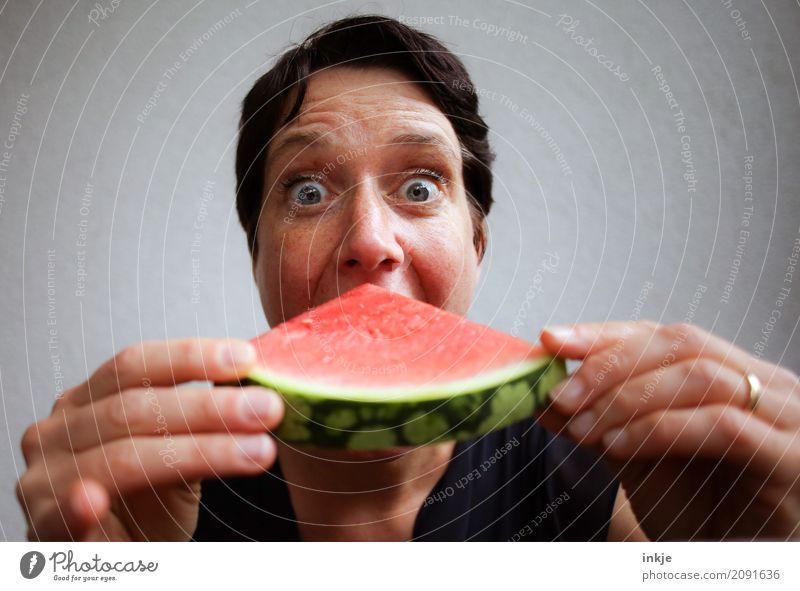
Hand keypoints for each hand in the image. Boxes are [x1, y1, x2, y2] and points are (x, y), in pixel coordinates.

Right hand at [16, 339, 283, 540]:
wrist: (123, 559)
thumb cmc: (146, 503)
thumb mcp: (178, 452)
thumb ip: (202, 422)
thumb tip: (261, 390)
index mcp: (87, 402)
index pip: (135, 365)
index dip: (191, 357)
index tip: (247, 360)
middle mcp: (58, 432)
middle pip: (134, 407)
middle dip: (210, 407)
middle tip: (267, 409)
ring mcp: (44, 480)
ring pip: (122, 457)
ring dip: (196, 451)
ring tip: (255, 452)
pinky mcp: (43, 532)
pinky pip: (60, 518)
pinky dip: (77, 508)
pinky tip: (94, 501)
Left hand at [536, 321, 799, 539]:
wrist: (736, 565)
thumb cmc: (698, 511)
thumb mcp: (638, 459)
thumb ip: (600, 424)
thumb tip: (546, 401)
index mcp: (731, 373)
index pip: (661, 334)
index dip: (604, 333)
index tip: (551, 339)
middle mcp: (767, 385)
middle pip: (681, 344)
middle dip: (610, 365)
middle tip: (561, 394)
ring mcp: (787, 418)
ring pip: (700, 377)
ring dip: (627, 398)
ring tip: (583, 427)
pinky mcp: (793, 459)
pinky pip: (722, 427)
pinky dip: (661, 429)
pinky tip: (619, 445)